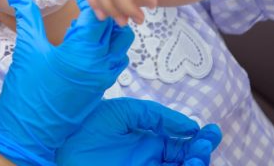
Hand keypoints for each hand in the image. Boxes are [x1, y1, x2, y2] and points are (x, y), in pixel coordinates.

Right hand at [0, 0, 133, 165]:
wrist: (29, 134)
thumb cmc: (27, 93)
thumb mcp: (27, 48)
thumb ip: (28, 15)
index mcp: (84, 51)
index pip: (97, 7)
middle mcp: (101, 63)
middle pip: (117, 20)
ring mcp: (103, 76)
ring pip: (119, 39)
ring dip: (108, 20)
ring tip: (90, 7)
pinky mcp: (100, 86)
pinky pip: (114, 56)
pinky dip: (106, 39)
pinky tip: (88, 34)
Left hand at [57, 98, 222, 165]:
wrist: (61, 141)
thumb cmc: (87, 124)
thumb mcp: (127, 112)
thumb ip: (158, 117)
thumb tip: (190, 126)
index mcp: (149, 143)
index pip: (183, 146)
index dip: (200, 140)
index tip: (212, 131)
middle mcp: (150, 161)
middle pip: (186, 163)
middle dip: (201, 154)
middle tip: (204, 145)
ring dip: (193, 165)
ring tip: (196, 156)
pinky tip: (184, 164)